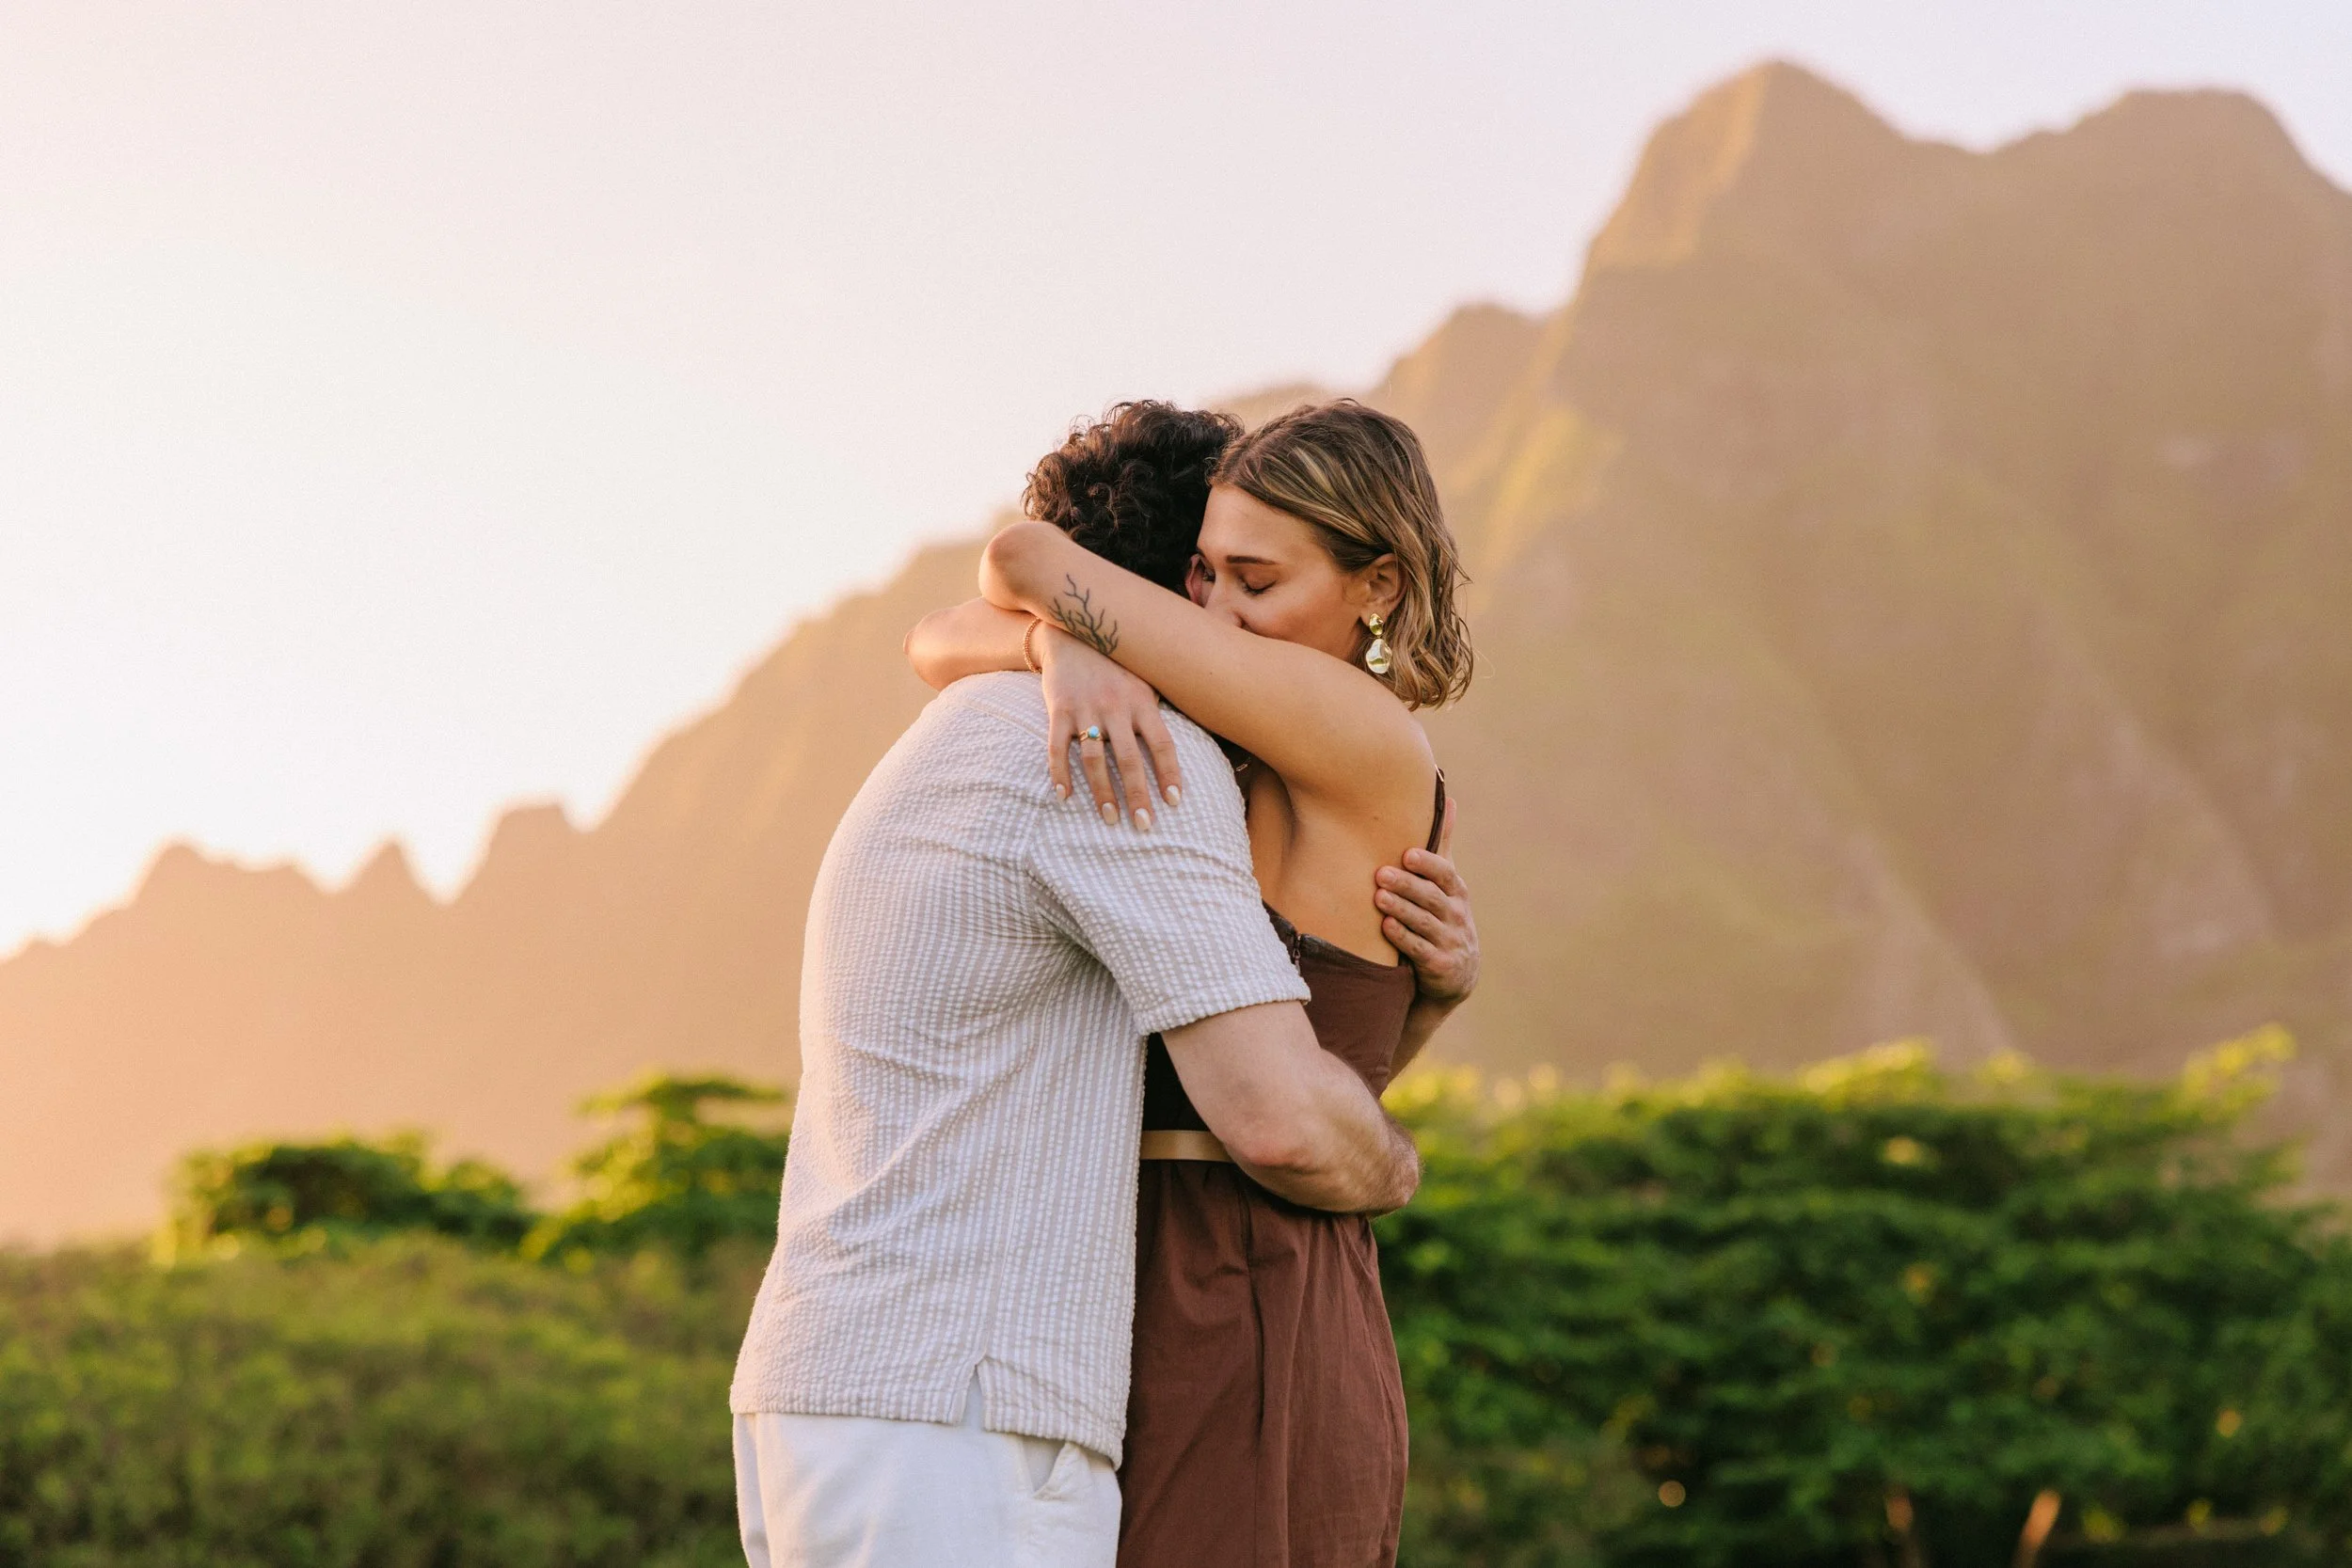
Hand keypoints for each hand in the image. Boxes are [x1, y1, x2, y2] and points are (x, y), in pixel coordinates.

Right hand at [1040, 625, 1182, 829]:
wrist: (1074, 631)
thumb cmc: (1116, 663)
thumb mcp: (1144, 679)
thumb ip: (1156, 711)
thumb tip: (1181, 747)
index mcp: (1142, 701)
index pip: (1161, 743)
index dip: (1169, 773)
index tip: (1174, 801)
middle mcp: (1115, 706)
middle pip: (1129, 759)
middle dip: (1138, 795)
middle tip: (1144, 825)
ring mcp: (1086, 708)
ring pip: (1095, 759)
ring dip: (1103, 792)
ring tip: (1110, 818)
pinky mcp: (1059, 709)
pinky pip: (1057, 747)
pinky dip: (1060, 773)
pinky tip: (1064, 796)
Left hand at [1375, 793, 1477, 1005]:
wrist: (1455, 974)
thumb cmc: (1442, 915)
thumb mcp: (1446, 883)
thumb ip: (1442, 845)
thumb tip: (1448, 799)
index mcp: (1456, 891)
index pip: (1445, 874)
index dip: (1427, 864)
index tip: (1406, 854)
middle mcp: (1456, 915)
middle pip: (1431, 897)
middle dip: (1407, 885)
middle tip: (1380, 874)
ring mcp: (1450, 941)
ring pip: (1424, 923)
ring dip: (1401, 909)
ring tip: (1378, 897)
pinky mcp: (1440, 966)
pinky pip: (1420, 950)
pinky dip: (1403, 938)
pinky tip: (1386, 926)